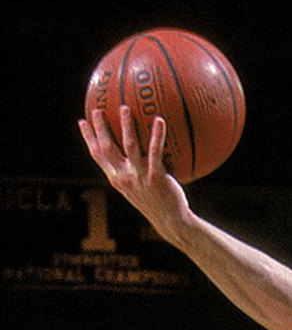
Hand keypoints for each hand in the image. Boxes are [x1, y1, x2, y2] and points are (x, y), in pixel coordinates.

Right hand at [78, 105, 190, 231]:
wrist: (171, 221)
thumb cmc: (157, 204)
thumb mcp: (138, 190)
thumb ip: (131, 172)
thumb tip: (133, 153)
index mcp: (117, 179)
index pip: (97, 156)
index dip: (88, 138)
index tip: (82, 121)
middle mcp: (124, 177)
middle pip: (107, 148)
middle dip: (101, 127)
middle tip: (98, 108)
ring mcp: (140, 177)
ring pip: (129, 146)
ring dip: (126, 125)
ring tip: (125, 108)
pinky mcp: (156, 177)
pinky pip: (156, 152)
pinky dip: (157, 135)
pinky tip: (159, 120)